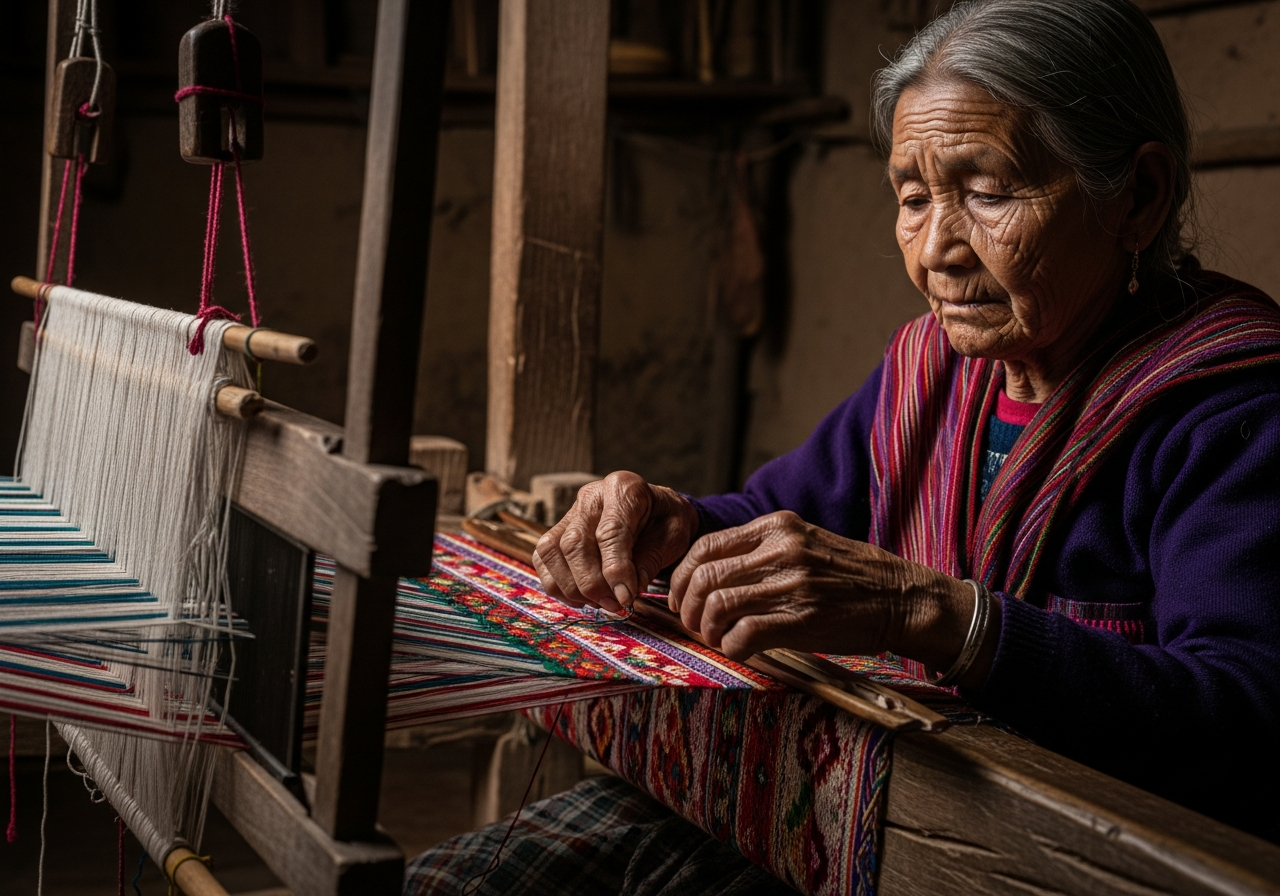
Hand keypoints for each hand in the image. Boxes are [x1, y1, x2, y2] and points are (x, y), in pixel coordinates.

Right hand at [533, 471, 699, 612]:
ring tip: (601, 603)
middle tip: (615, 605)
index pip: (610, 531)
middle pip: (575, 542)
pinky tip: (582, 598)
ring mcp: (570, 512)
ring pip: (552, 551)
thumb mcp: (673, 537)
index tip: (626, 597)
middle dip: (592, 583)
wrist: (657, 512)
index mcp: (624, 488)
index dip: (615, 569)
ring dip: (572, 587)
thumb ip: (651, 560)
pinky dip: (557, 584)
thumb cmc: (666, 523)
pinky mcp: (558, 530)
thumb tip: (626, 591)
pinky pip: (543, 559)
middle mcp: (591, 496)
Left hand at [670, 511, 998, 686]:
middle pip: (703, 576)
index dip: (680, 577)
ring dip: (707, 629)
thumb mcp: (805, 543)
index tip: (680, 598)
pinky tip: (740, 649)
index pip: (704, 546)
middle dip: (687, 607)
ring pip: (717, 605)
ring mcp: (792, 583)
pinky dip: (731, 646)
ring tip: (716, 639)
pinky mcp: (803, 619)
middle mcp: (781, 548)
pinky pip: (744, 634)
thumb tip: (710, 574)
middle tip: (693, 625)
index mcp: (776, 527)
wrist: (904, 598)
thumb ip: (761, 550)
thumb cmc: (852, 577)